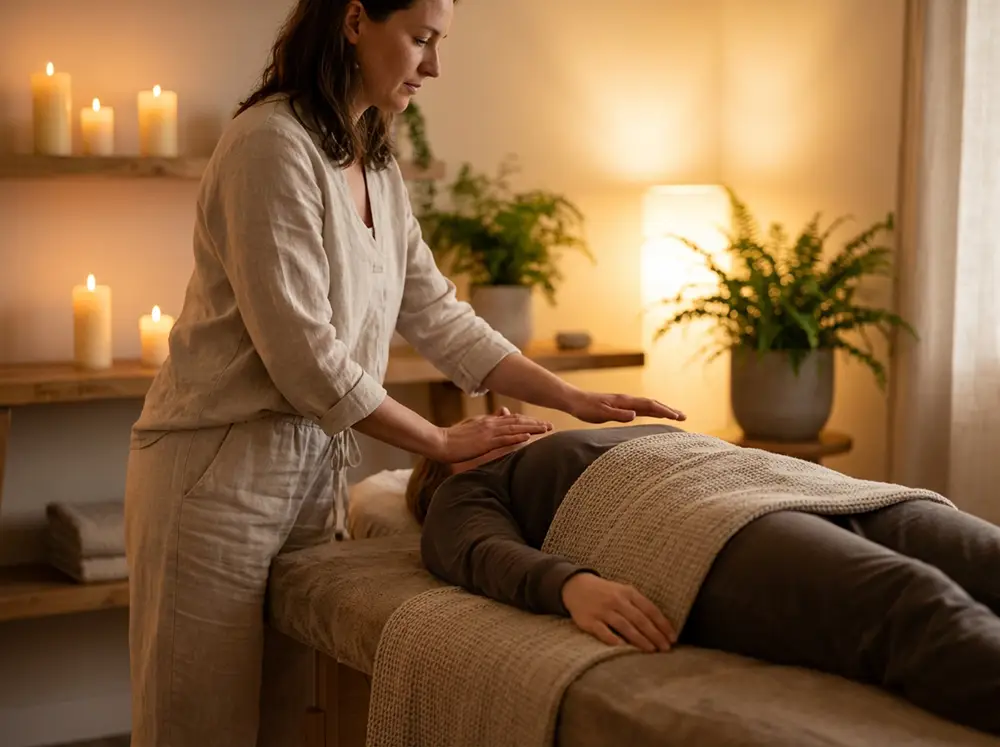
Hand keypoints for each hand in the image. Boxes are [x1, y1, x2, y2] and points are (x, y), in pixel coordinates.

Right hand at [435, 412, 551, 462]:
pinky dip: (517, 437)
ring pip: (514, 428)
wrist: (440, 442)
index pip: (512, 419)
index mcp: (488, 421)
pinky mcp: (485, 442)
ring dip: (531, 428)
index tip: (539, 423)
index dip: (527, 421)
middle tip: (550, 426)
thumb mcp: (471, 429)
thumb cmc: (453, 439)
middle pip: (517, 421)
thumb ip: (485, 426)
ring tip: (545, 429)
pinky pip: (504, 439)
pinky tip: (528, 437)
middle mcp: (490, 423)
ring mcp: (488, 432)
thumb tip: (495, 423)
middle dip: (534, 423)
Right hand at [561, 573, 675, 652]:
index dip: (662, 624)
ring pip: (624, 626)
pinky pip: (603, 632)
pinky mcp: (589, 620)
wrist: (576, 586)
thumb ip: (639, 605)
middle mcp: (616, 600)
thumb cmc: (606, 592)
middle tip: (665, 648)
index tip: (672, 638)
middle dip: (655, 635)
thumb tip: (660, 626)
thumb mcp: (623, 591)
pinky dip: (614, 640)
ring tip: (651, 650)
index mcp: (628, 592)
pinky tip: (624, 648)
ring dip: (639, 639)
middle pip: (639, 619)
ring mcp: (602, 610)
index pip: (650, 609)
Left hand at [568, 391, 685, 423]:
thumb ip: (617, 415)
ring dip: (662, 410)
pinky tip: (654, 415)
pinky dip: (652, 411)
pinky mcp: (620, 406)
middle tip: (684, 417)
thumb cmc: (586, 408)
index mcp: (625, 402)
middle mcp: (627, 400)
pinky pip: (641, 408)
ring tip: (675, 415)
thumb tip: (635, 415)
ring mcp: (624, 403)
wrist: (574, 400)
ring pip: (648, 405)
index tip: (678, 416)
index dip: (664, 411)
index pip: (649, 405)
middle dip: (669, 410)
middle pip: (653, 404)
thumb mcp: (600, 414)